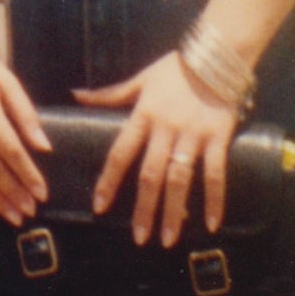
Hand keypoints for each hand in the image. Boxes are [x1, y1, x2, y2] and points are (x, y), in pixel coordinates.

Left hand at [77, 50, 243, 243]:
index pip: (120, 153)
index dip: (109, 181)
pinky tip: (211, 224)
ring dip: (174, 211)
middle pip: (150, 175)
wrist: (216, 56)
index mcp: (143, 115)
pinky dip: (215, 199)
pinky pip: (216, 174)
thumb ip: (110, 94)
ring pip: (179, 179)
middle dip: (144, 208)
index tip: (99, 207)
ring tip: (168, 239)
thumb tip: (76, 95)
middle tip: (139, 238)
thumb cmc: (175, 69)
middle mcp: (166, 129)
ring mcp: (193, 135)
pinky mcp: (218, 138)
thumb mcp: (140, 80)